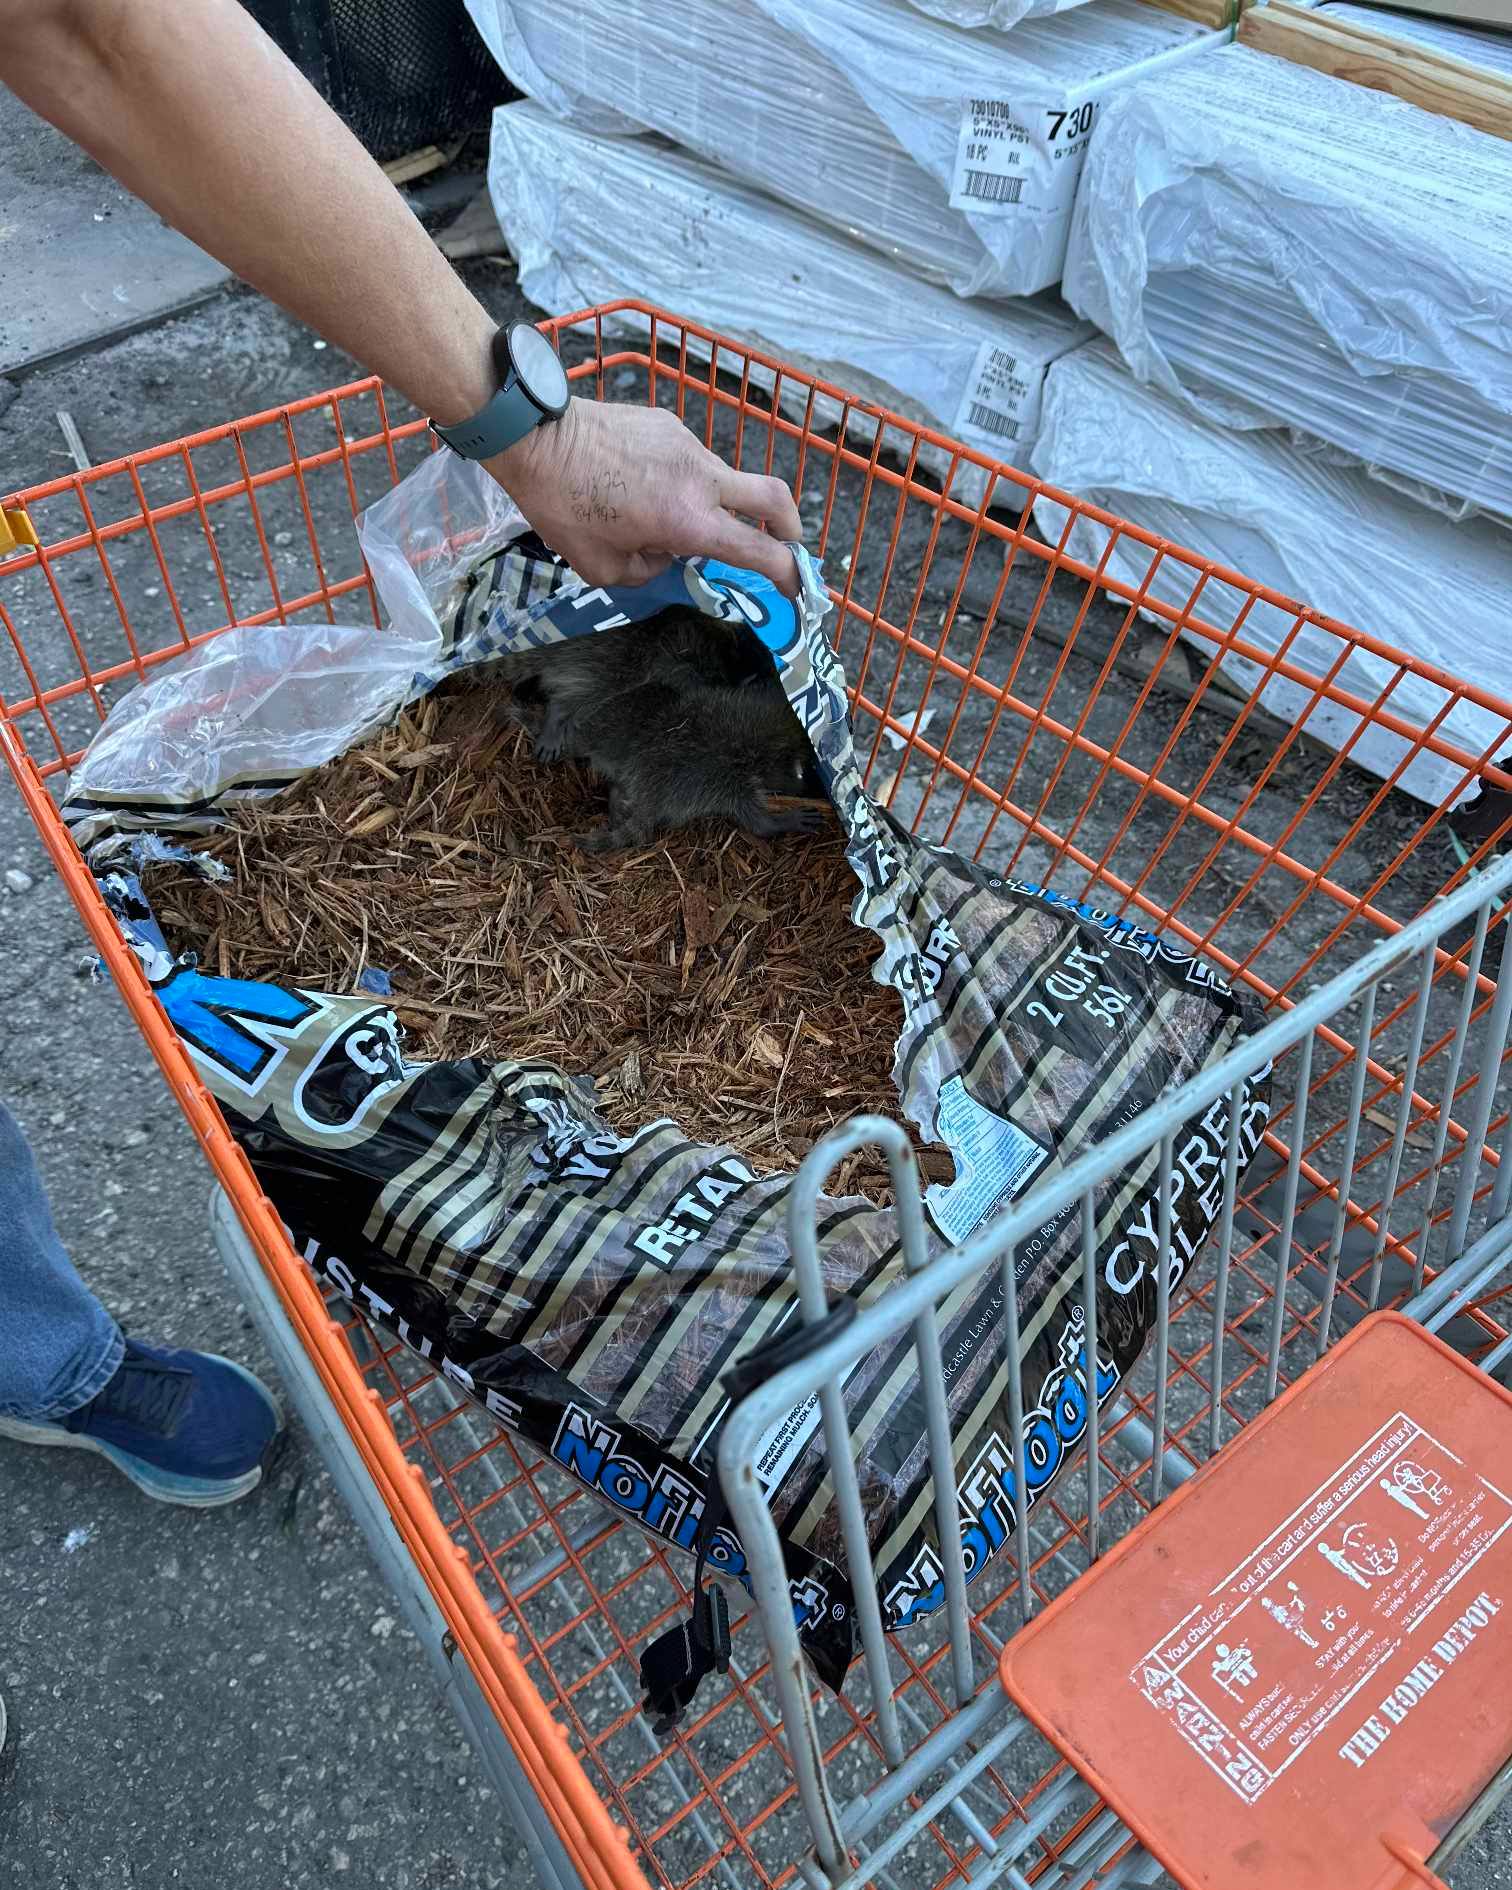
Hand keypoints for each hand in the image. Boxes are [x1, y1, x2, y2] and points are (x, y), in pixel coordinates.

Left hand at [487, 397, 804, 595]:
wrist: (536, 437)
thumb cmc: (563, 507)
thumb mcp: (603, 568)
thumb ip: (649, 571)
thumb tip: (664, 555)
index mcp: (689, 522)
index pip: (760, 551)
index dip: (787, 575)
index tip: (794, 588)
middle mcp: (701, 479)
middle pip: (774, 498)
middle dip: (789, 527)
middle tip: (785, 545)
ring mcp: (688, 445)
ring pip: (726, 480)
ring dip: (719, 504)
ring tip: (672, 518)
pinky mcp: (670, 424)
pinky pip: (691, 460)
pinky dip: (685, 481)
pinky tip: (645, 486)